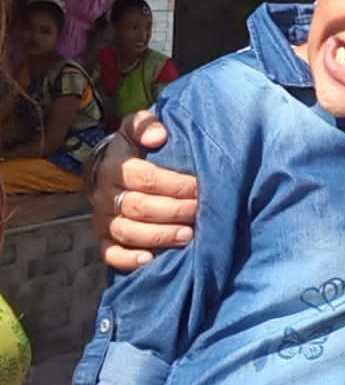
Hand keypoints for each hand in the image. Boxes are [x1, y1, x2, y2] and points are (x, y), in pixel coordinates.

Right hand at [94, 110, 197, 273]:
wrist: (107, 170)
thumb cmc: (133, 150)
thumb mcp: (136, 128)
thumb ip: (145, 124)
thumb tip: (159, 135)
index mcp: (114, 166)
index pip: (143, 177)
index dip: (174, 184)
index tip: (199, 186)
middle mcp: (105, 195)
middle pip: (138, 207)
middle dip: (173, 210)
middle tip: (200, 210)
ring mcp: (103, 219)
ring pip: (127, 232)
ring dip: (159, 235)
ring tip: (188, 235)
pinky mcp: (104, 239)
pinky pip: (110, 254)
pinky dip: (129, 260)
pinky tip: (151, 260)